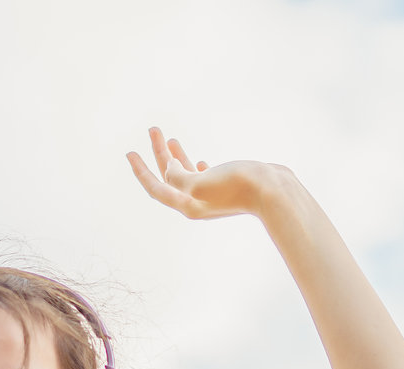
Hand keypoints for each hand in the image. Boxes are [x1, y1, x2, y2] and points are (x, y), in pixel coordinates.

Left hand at [126, 127, 287, 220]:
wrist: (274, 193)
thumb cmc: (237, 186)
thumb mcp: (198, 182)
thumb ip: (178, 177)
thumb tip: (170, 170)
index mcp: (187, 204)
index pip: (156, 187)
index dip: (140, 171)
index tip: (129, 152)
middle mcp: (197, 203)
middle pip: (169, 177)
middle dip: (159, 154)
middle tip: (153, 129)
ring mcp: (212, 196)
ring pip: (187, 175)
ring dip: (176, 156)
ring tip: (170, 138)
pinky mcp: (227, 187)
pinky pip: (204, 178)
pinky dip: (196, 167)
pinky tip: (198, 160)